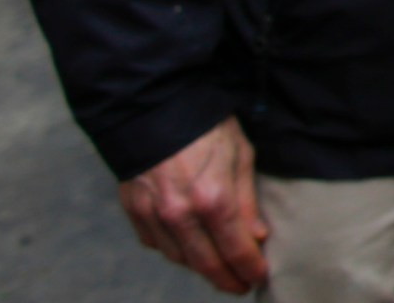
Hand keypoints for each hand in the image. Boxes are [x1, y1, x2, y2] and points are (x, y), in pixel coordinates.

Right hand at [118, 116, 268, 294]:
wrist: (154, 108)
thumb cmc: (207, 126)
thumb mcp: (240, 156)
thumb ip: (247, 201)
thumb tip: (257, 237)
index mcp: (213, 199)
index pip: (235, 250)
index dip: (250, 269)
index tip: (260, 277)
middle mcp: (180, 214)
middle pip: (206, 264)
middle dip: (226, 280)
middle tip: (240, 286)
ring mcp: (153, 215)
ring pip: (179, 258)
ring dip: (201, 268)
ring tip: (219, 269)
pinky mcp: (134, 211)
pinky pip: (156, 244)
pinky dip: (175, 250)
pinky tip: (190, 248)